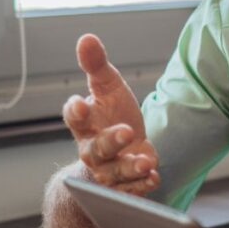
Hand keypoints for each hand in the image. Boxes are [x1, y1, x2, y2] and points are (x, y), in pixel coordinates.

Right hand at [63, 34, 159, 195]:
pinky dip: (142, 185)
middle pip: (95, 150)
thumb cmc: (112, 113)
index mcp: (85, 123)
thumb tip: (86, 37)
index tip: (81, 103)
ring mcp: (108, 169)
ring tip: (146, 161)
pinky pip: (130, 189)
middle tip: (127, 132)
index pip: (74, 117)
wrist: (123, 147)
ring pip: (114, 173)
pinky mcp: (125, 184)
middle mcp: (92, 149)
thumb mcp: (108, 87)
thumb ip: (96, 65)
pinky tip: (154, 177)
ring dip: (130, 168)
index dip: (76, 111)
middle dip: (110, 142)